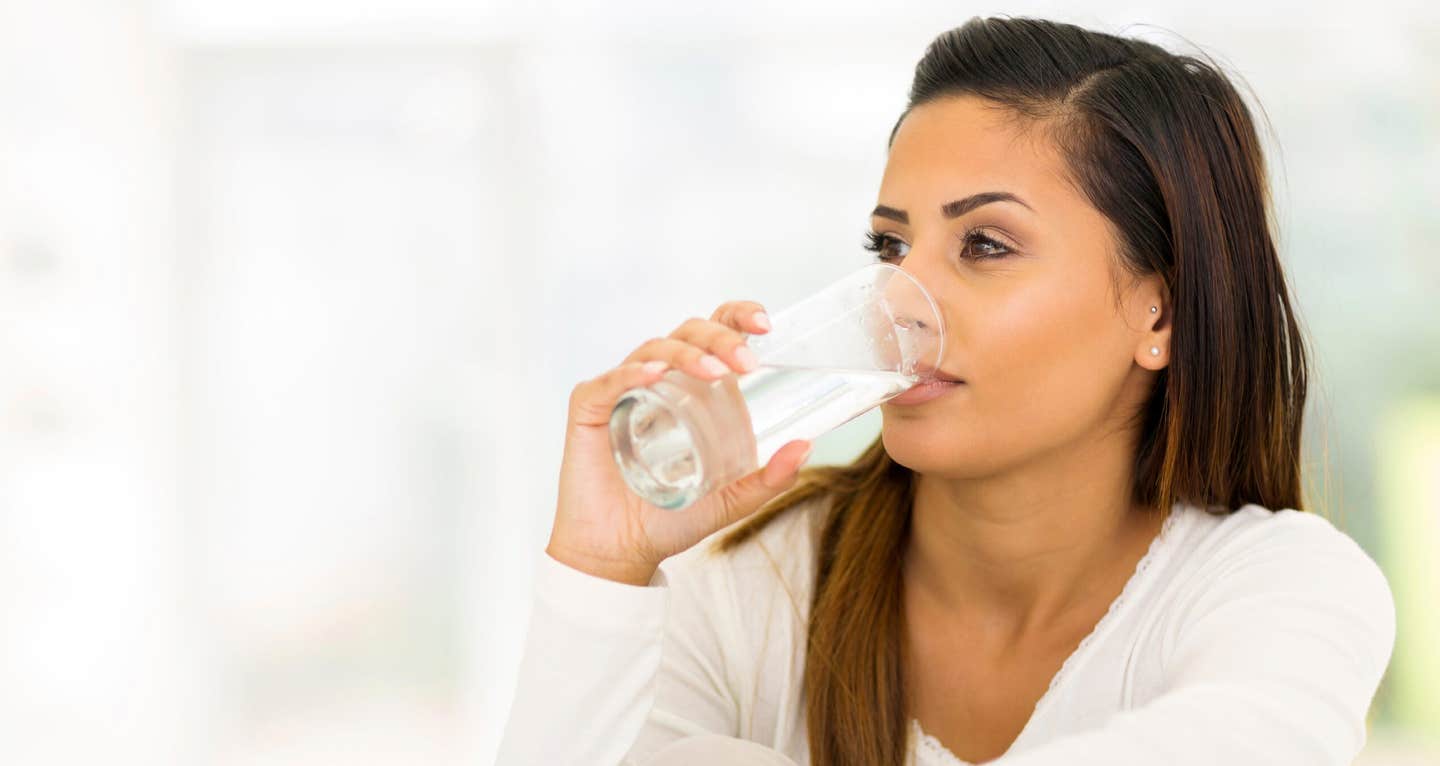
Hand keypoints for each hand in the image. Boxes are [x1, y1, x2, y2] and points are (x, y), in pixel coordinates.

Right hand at [547, 301, 813, 585]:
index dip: (738, 317)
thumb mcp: (731, 499)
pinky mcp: (589, 407)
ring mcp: (622, 390)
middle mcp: (658, 379)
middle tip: (747, 364)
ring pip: (654, 349)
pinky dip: (632, 372)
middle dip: (721, 339)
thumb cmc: (669, 520)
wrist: (620, 552)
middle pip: (688, 334)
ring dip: (687, 354)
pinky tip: (654, 376)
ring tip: (714, 372)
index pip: (714, 333)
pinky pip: (610, 380)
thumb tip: (807, 446)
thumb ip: (770, 478)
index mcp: (692, 388)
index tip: (767, 325)